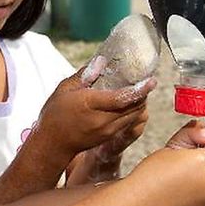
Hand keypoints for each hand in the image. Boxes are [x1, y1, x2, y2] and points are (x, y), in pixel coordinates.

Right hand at [34, 57, 155, 159]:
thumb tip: (101, 61)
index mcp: (91, 105)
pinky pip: (128, 122)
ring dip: (140, 103)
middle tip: (147, 81)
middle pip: (133, 107)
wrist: (52, 144)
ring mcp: (107, 130)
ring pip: (133, 116)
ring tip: (141, 90)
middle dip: (143, 94)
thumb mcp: (65, 89)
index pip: (122, 97)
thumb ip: (85, 75)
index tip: (152, 80)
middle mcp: (102, 119)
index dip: (140, 89)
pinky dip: (133, 112)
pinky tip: (131, 103)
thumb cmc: (55, 114)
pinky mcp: (109, 137)